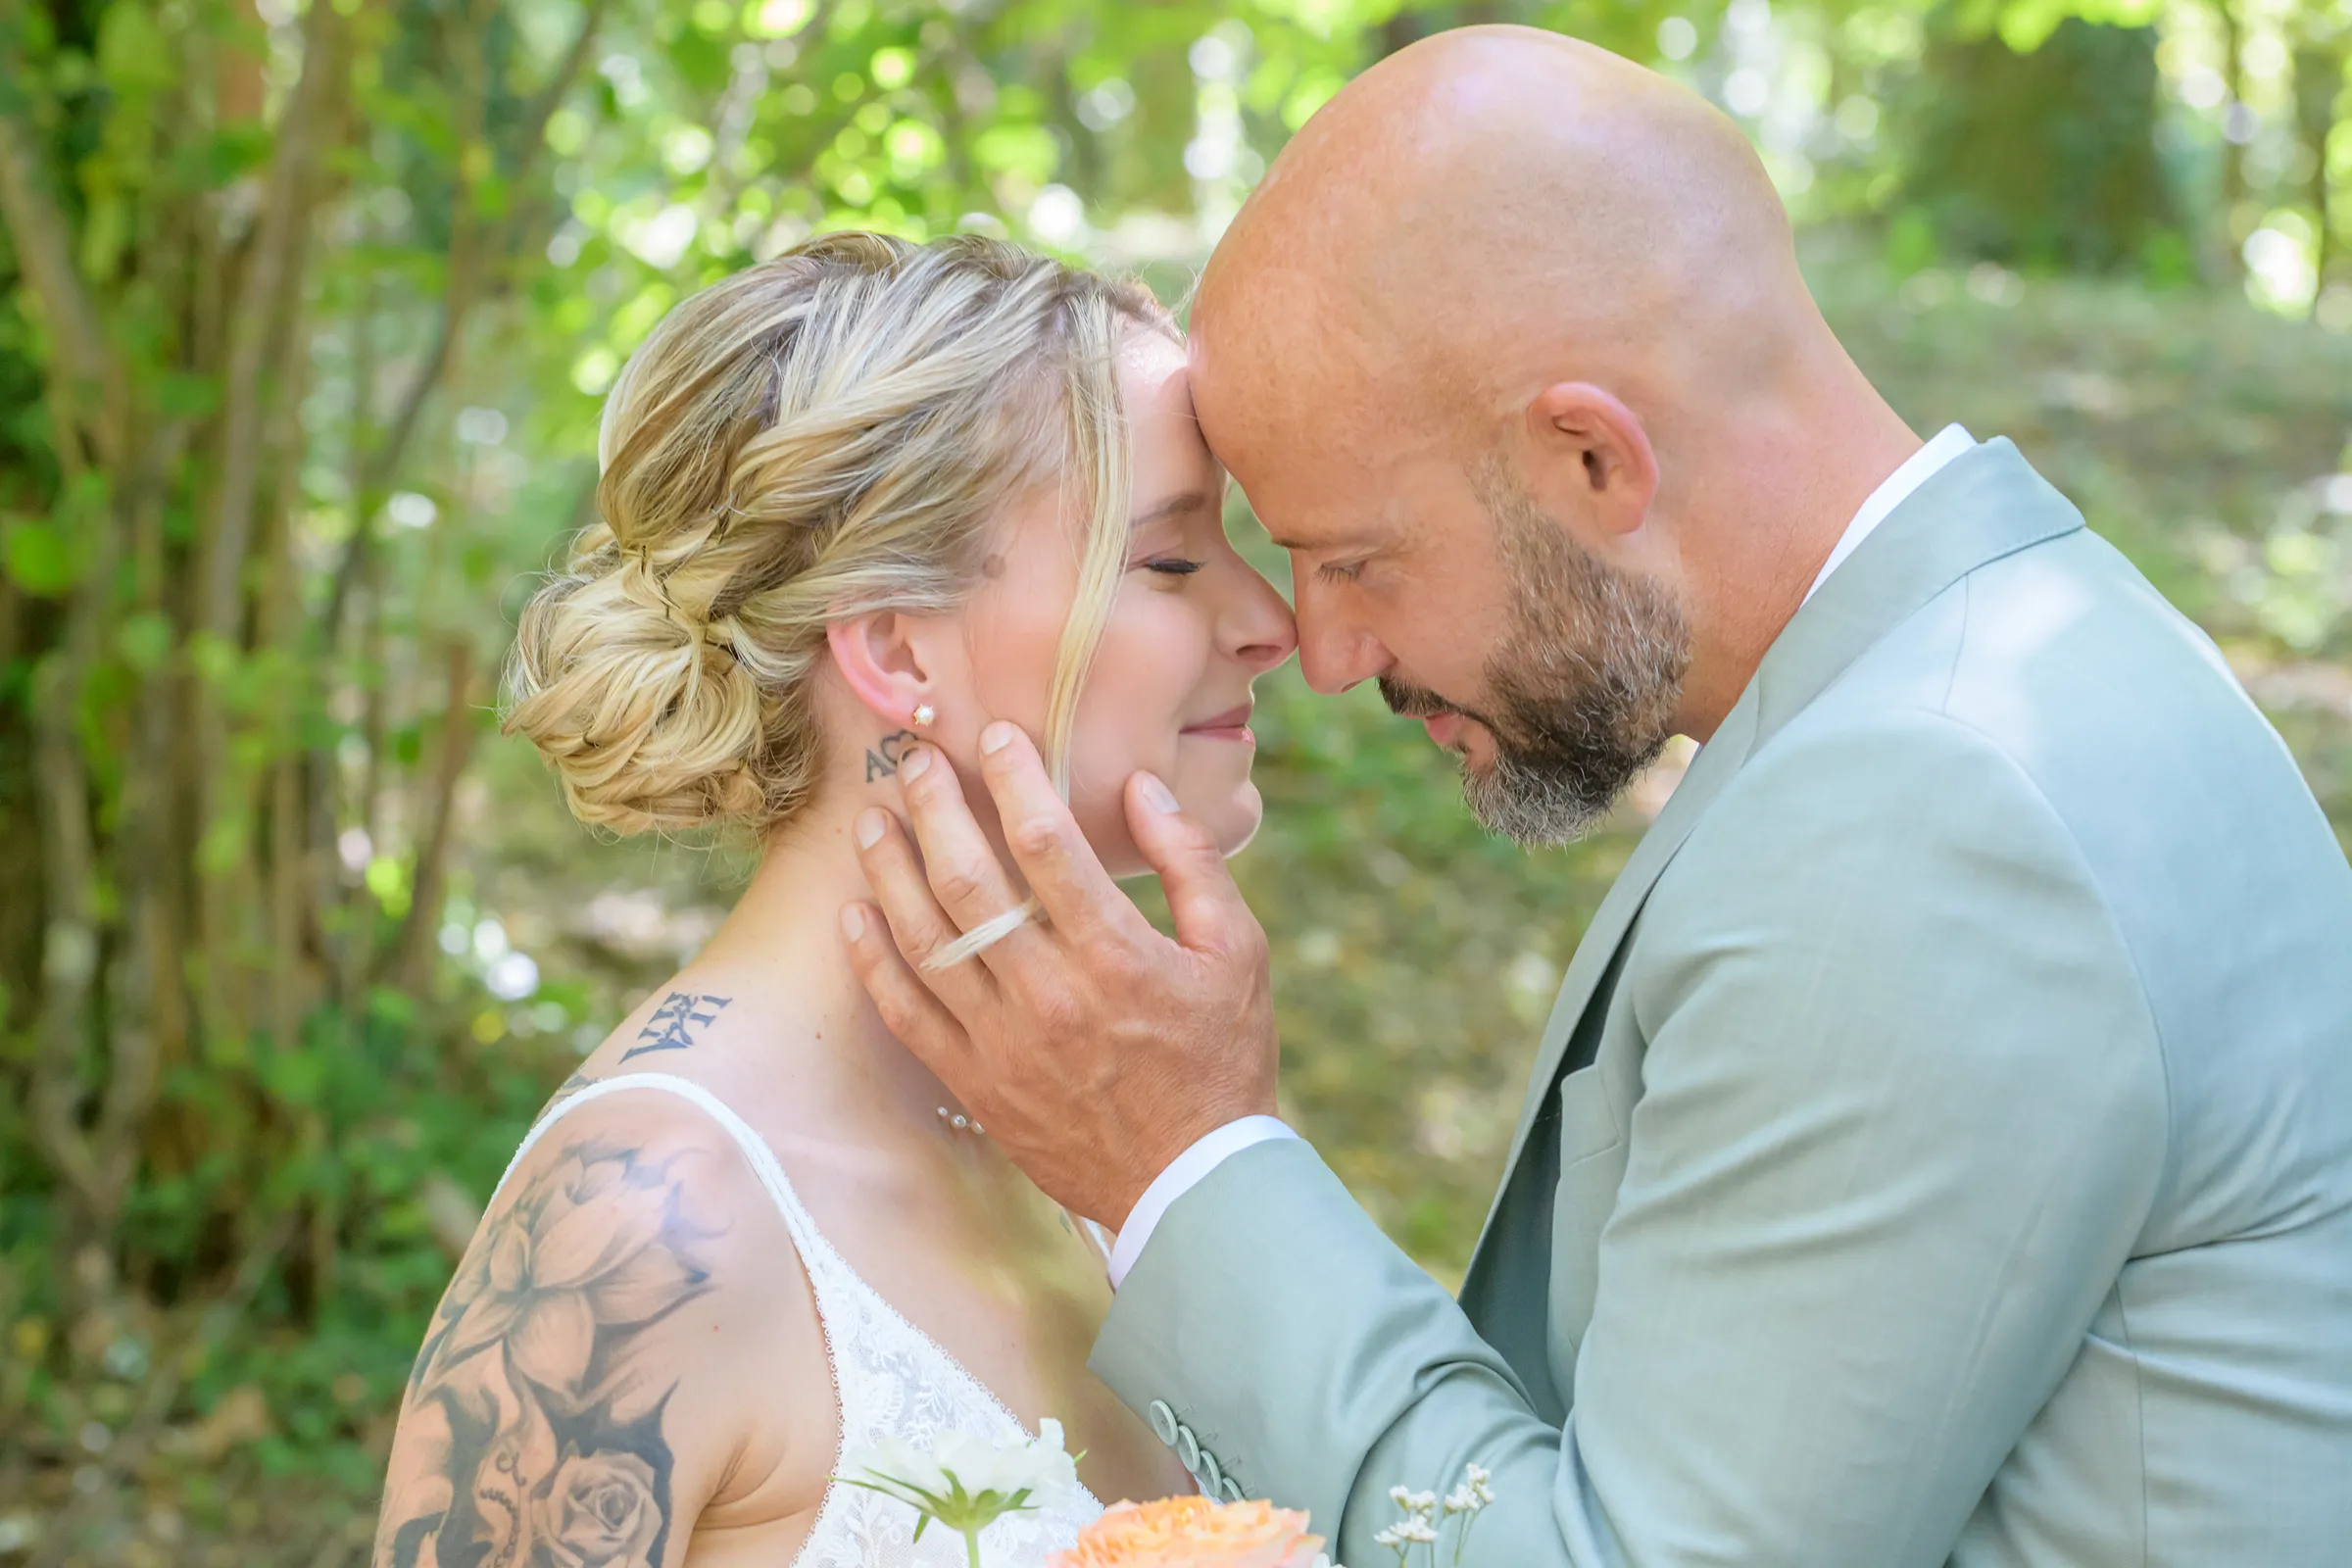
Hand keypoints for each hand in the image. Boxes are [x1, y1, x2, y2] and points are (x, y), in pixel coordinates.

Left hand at [839, 721, 1278, 1227]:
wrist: (1190, 1182)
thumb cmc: (1222, 1058)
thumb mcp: (1237, 952)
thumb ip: (1192, 862)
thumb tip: (1142, 786)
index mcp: (1116, 954)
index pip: (1047, 844)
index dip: (1016, 778)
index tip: (996, 735)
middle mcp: (1049, 993)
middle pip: (969, 880)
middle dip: (935, 807)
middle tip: (916, 759)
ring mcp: (1003, 1042)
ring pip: (926, 939)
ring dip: (890, 872)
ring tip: (871, 820)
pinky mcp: (975, 1082)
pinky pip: (907, 1014)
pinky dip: (875, 962)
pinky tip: (856, 915)